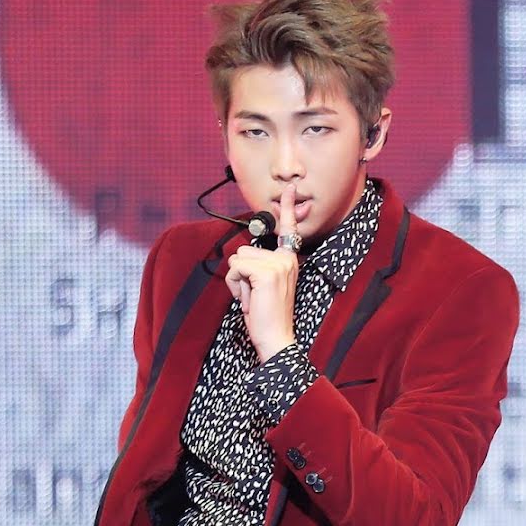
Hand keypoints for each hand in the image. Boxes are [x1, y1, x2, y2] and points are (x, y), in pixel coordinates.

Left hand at [225, 181, 299, 362]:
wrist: (276, 339)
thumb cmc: (267, 317)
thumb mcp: (264, 287)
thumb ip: (258, 268)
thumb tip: (241, 257)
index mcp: (288, 260)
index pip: (287, 229)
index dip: (287, 206)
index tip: (290, 187)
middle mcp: (286, 259)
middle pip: (244, 250)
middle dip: (241, 274)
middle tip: (254, 295)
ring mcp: (278, 265)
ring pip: (237, 259)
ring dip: (237, 281)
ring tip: (252, 298)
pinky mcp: (266, 273)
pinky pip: (236, 268)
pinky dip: (235, 286)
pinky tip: (249, 300)